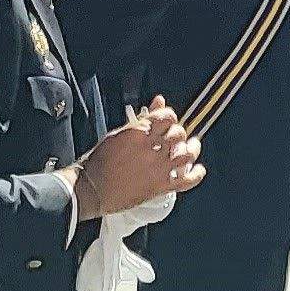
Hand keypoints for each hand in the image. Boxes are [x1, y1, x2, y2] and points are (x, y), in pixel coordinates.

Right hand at [77, 99, 204, 217]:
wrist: (91, 189)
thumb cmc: (99, 161)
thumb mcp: (118, 133)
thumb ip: (142, 118)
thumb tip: (159, 101)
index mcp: (139, 133)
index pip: (168, 116)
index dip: (170, 118)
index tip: (167, 122)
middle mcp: (151, 149)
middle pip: (178, 134)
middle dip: (178, 134)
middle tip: (175, 139)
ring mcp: (157, 168)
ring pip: (187, 154)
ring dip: (190, 150)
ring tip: (190, 148)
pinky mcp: (159, 186)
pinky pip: (186, 180)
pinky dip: (196, 175)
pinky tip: (197, 170)